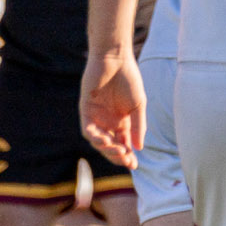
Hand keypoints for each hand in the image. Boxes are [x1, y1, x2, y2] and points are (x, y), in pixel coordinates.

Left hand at [80, 53, 145, 170]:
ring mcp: (96, 117)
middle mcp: (108, 122)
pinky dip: (94, 137)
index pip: (124, 144)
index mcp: (123, 122)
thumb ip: (138, 126)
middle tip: (126, 159)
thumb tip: (139, 148)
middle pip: (110, 146)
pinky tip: (104, 140)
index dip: (128, 156)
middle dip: (117, 155)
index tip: (134, 165)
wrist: (114, 60)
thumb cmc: (129, 80)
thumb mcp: (138, 106)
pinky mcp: (86, 110)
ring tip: (117, 150)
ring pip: (98, 141)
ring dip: (106, 148)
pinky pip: (87, 129)